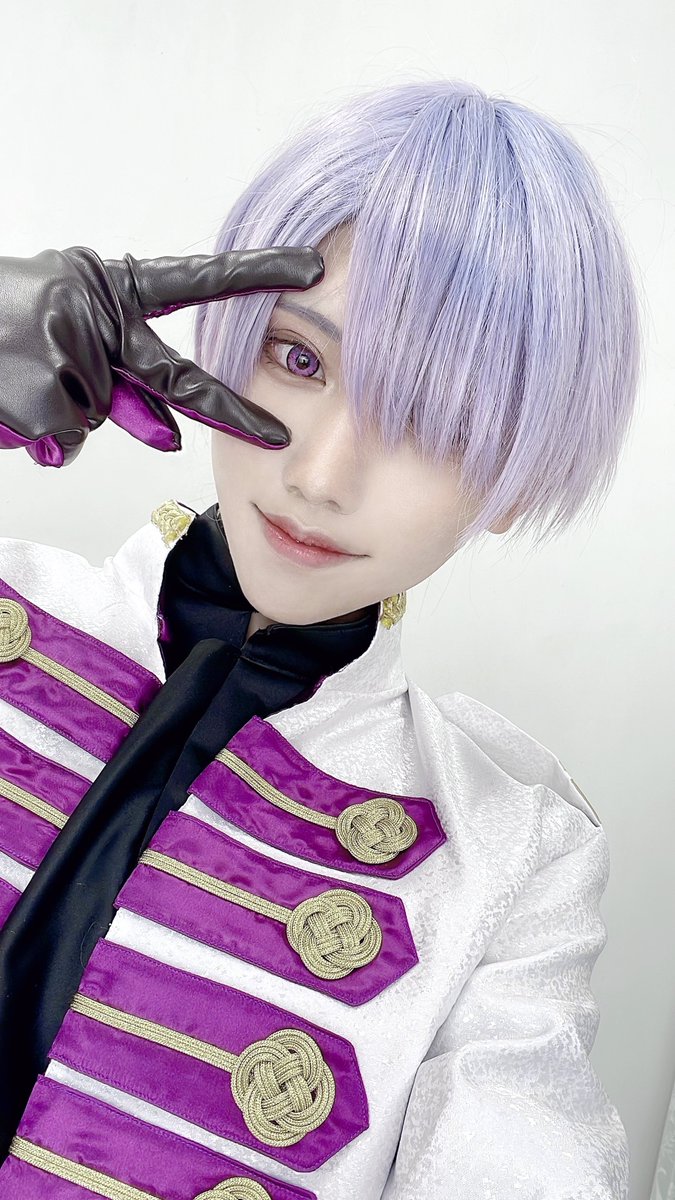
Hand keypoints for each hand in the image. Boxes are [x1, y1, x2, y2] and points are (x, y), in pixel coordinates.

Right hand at [0, 245, 323, 465]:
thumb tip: (172, 435)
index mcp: (109, 285)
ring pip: (96, 418)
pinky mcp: (47, 392)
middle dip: (228, 409)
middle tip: (275, 434)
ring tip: (18, 376)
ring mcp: (73, 350)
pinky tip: (10, 398)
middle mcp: (98, 312)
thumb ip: (124, 382)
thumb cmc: (3, 324)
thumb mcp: (68, 332)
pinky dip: (38, 433)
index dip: (255, 274)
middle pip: (175, 375)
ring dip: (62, 413)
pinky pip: (65, 437)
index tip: (310, 269)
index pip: (195, 280)